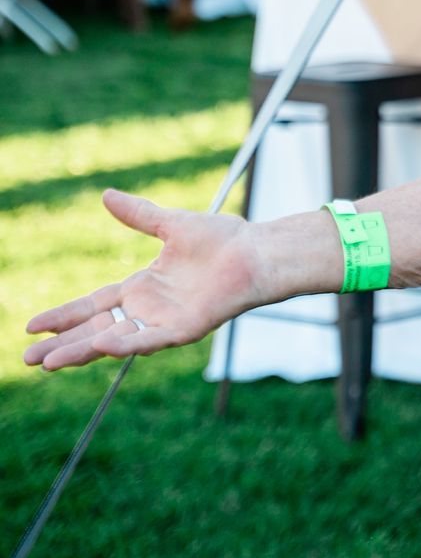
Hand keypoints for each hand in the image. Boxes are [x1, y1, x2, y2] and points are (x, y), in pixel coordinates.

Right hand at [23, 191, 261, 371]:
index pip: (92, 306)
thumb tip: (106, 194)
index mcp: (142, 288)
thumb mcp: (171, 224)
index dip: (63, 317)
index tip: (31, 327)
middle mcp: (148, 309)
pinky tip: (100, 345)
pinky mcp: (184, 329)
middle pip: (95, 330)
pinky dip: (125, 343)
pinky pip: (148, 339)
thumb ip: (139, 215)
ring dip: (82, 351)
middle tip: (26, 360)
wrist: (258, 250)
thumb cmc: (224, 239)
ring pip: (114, 341)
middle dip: (61, 345)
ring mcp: (164, 322)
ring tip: (48, 363)